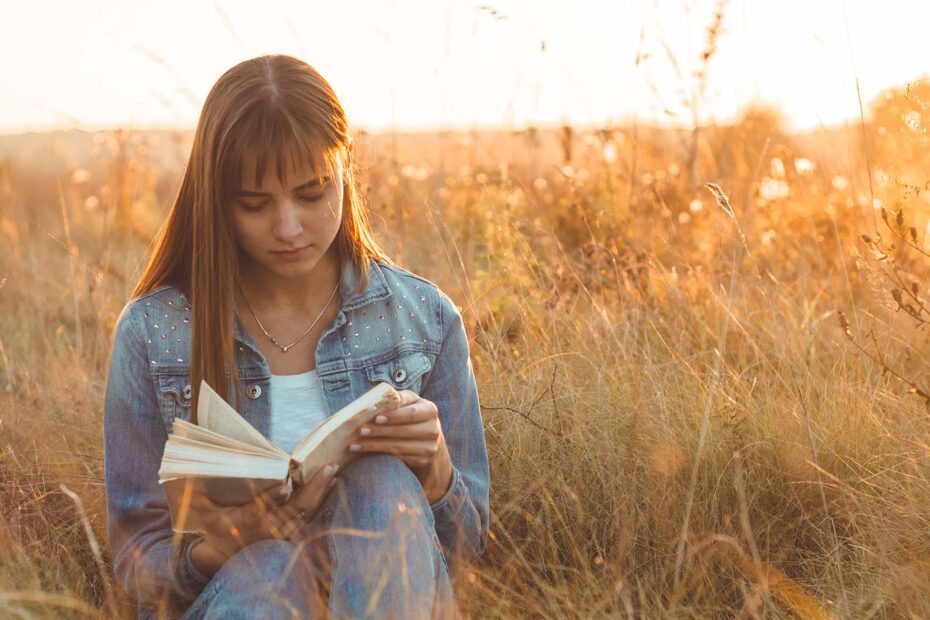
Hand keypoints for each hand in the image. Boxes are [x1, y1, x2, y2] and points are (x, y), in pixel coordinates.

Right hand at [188, 463, 338, 576]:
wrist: (225, 557)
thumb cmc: (216, 528)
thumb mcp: (204, 514)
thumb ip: (199, 497)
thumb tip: (184, 478)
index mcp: (245, 521)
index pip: (259, 510)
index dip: (271, 499)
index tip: (284, 486)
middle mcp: (267, 528)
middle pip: (294, 510)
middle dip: (312, 490)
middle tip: (327, 468)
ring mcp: (281, 532)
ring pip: (306, 513)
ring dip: (321, 492)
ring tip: (332, 471)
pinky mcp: (291, 532)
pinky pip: (310, 516)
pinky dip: (322, 500)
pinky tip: (332, 483)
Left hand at [347, 389, 452, 502]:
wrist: (427, 439)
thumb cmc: (410, 415)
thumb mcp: (407, 403)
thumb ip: (396, 399)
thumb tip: (376, 398)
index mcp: (429, 409)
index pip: (412, 413)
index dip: (394, 416)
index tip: (376, 418)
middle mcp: (433, 428)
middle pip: (405, 431)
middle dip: (381, 431)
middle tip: (361, 431)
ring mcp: (429, 446)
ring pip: (400, 447)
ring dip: (376, 445)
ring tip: (357, 443)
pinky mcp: (422, 460)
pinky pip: (399, 458)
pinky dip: (380, 455)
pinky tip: (364, 451)